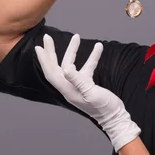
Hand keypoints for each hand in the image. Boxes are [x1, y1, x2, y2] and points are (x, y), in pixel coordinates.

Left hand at [34, 34, 140, 151]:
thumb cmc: (103, 107)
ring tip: (77, 37)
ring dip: (73, 51)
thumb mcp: (90, 92)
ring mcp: (78, 86)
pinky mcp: (88, 85)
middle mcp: (70, 87)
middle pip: (56, 67)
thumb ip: (77, 80)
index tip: (40, 47)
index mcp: (67, 90)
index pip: (51, 73)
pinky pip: (87, 68)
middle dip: (51, 52)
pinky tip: (98, 47)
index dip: (45, 60)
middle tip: (47, 38)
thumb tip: (65, 67)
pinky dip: (92, 57)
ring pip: (71, 65)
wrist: (115, 117)